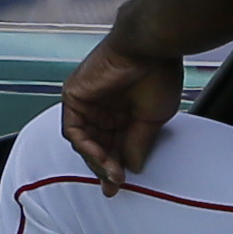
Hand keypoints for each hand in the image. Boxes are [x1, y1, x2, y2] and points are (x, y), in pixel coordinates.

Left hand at [57, 32, 183, 187]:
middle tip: (114, 184)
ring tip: (113, 173)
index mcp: (122, 110)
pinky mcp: (74, 96)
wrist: (149, 49)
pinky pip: (74, 130)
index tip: (121, 184)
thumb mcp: (152, 118)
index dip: (116, 166)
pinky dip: (86, 147)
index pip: (113, 144)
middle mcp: (102, 107)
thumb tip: (133, 165)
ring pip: (84, 142)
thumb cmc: (157, 74)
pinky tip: (102, 157)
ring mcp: (87, 102)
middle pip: (97, 146)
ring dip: (97, 160)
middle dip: (105, 167)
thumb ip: (138, 142)